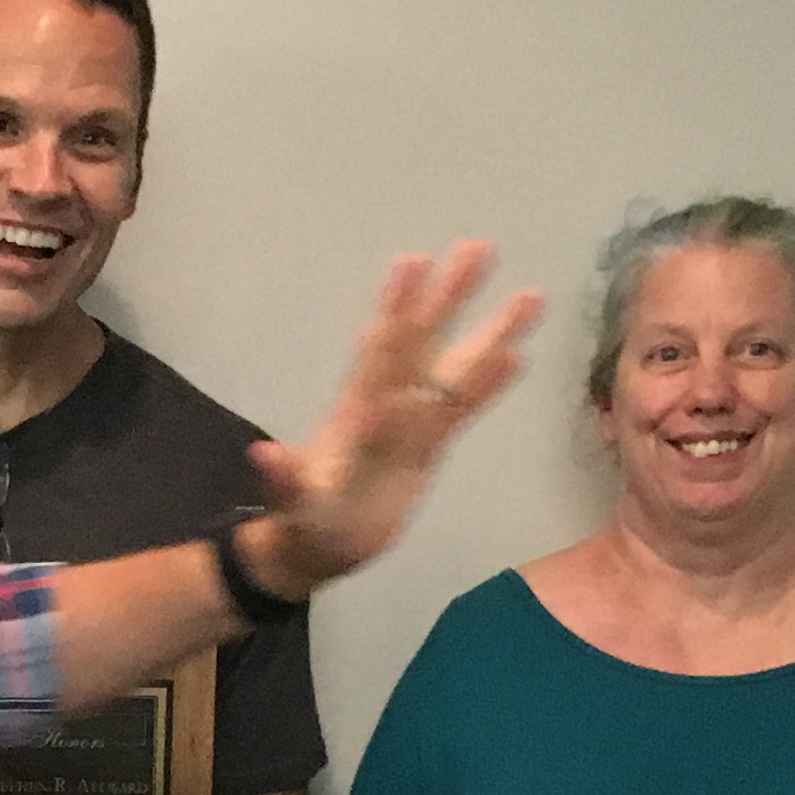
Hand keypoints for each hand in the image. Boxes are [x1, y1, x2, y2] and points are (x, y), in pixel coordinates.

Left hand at [241, 245, 545, 596]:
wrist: (315, 547)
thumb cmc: (302, 524)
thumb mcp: (291, 506)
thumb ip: (283, 480)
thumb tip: (264, 454)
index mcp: (356, 409)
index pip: (382, 349)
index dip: (396, 308)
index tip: (413, 261)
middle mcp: (387, 403)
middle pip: (424, 340)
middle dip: (450, 295)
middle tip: (480, 246)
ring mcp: (410, 422)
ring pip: (454, 367)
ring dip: (490, 332)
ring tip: (530, 294)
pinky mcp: (426, 446)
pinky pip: (463, 409)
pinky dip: (490, 384)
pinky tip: (519, 356)